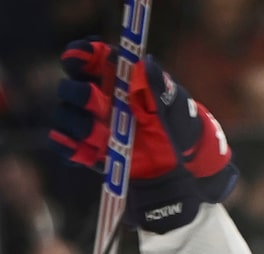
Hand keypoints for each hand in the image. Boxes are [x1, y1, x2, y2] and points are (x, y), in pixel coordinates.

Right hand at [50, 38, 237, 232]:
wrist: (174, 162)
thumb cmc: (174, 124)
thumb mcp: (172, 104)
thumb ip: (157, 84)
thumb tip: (145, 63)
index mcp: (115, 79)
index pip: (89, 57)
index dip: (81, 53)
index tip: (82, 59)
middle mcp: (95, 97)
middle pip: (69, 87)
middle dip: (78, 93)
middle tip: (96, 103)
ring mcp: (87, 122)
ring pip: (64, 115)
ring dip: (78, 124)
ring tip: (101, 136)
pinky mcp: (84, 147)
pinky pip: (63, 145)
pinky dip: (70, 148)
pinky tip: (89, 151)